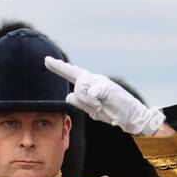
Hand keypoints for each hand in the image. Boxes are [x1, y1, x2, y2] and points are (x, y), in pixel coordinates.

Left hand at [43, 57, 165, 135]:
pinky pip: (91, 93)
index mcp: (89, 85)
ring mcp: (100, 81)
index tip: (47, 60)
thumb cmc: (112, 112)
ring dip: (86, 101)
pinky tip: (99, 106)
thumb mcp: (93, 110)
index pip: (71, 73)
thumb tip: (68, 95)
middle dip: (59, 67)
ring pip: (80, 86)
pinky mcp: (106, 86)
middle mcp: (93, 79)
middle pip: (73, 74)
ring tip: (97, 107)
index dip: (59, 67)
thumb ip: (81, 102)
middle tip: (47, 61)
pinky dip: (93, 103)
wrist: (130, 117)